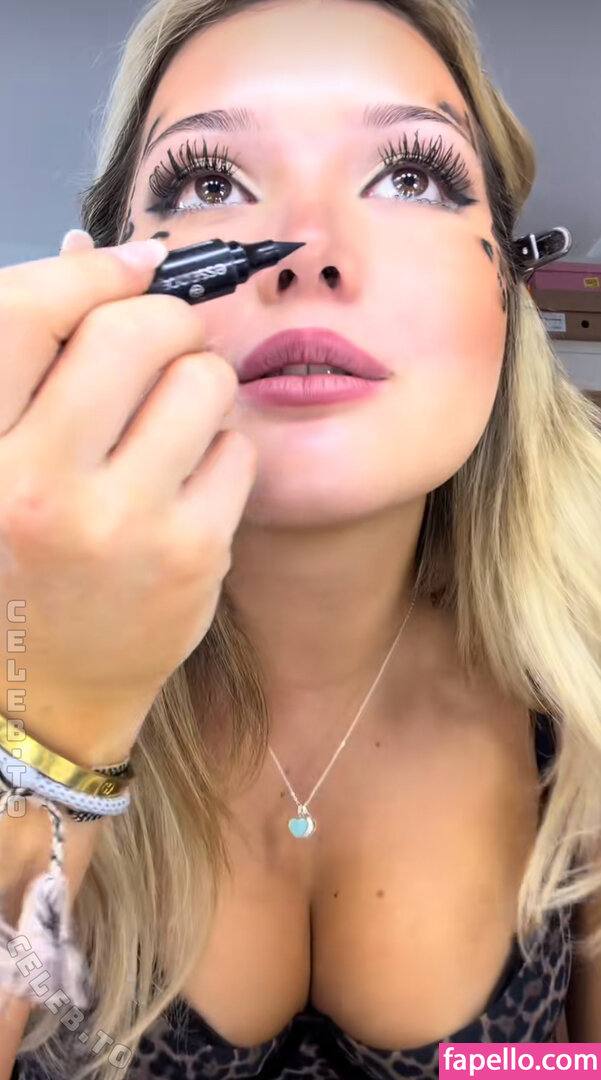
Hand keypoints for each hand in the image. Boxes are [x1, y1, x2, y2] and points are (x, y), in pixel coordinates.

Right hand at [0, 230, 256, 766]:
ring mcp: (121, 525)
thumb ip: (30, 364)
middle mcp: (37, 484)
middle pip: (136, 331)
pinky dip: (221, 451)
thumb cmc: (11, 562)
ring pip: (203, 380)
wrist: (38, 693)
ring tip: (174, 422)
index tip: (130, 268)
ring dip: (199, 384)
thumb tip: (97, 251)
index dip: (89, 271)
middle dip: (165, 320)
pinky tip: (189, 484)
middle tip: (164, 346)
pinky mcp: (191, 558)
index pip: (26, 312)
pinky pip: (238, 448)